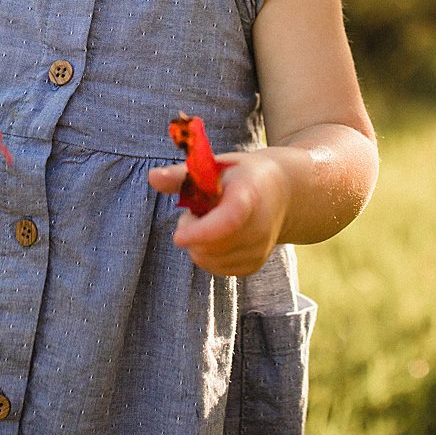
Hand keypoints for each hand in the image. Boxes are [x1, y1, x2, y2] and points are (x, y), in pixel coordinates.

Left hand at [148, 149, 291, 277]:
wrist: (283, 192)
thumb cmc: (241, 175)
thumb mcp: (215, 166)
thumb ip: (182, 176)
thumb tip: (152, 178)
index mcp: (250, 195)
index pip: (228, 221)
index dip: (201, 232)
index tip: (179, 236)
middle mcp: (259, 227)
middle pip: (213, 246)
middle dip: (191, 232)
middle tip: (195, 211)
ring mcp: (259, 249)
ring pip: (211, 260)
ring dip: (198, 244)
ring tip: (210, 221)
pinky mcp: (254, 265)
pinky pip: (218, 268)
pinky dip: (208, 255)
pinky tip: (216, 237)